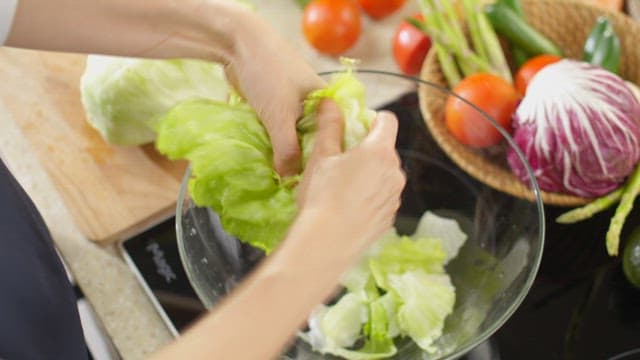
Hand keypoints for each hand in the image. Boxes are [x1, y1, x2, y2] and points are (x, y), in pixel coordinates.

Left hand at [225, 15, 324, 176]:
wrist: (236, 44)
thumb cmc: (268, 74)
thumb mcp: (281, 117)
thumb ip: (287, 150)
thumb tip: (289, 179)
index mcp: (326, 106)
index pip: (334, 142)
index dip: (326, 162)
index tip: (316, 184)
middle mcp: (313, 108)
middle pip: (310, 143)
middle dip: (300, 162)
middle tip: (293, 187)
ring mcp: (291, 108)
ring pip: (290, 139)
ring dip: (281, 155)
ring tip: (277, 180)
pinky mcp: (272, 109)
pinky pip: (273, 133)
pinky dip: (268, 145)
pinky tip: (263, 163)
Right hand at [296, 100, 405, 255]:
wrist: (326, 244)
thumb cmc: (321, 196)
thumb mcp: (321, 156)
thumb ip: (329, 125)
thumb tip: (329, 102)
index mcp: (379, 151)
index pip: (387, 120)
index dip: (371, 119)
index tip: (353, 128)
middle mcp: (395, 171)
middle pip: (385, 148)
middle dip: (366, 149)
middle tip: (340, 160)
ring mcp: (395, 196)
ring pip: (384, 174)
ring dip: (369, 173)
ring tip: (341, 187)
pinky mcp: (390, 216)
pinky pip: (382, 196)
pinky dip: (370, 195)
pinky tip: (348, 206)